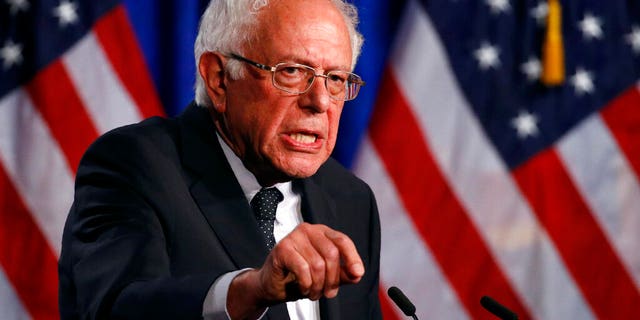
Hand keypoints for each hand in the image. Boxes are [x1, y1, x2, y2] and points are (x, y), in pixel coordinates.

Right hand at [227, 223, 363, 318]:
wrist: (272, 286)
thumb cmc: (299, 277)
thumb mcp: (327, 276)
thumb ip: (343, 273)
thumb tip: (357, 273)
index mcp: (321, 232)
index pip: (342, 241)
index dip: (352, 258)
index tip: (357, 273)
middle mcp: (308, 230)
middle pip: (332, 254)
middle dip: (332, 279)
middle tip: (328, 293)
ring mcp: (294, 237)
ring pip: (318, 264)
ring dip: (318, 286)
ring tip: (314, 293)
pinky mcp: (282, 248)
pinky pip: (303, 269)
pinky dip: (306, 284)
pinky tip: (303, 288)